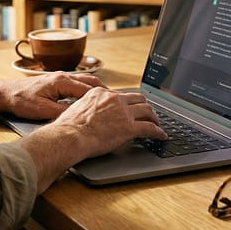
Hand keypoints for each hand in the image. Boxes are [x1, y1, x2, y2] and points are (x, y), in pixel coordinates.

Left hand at [0, 72, 106, 119]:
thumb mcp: (42, 110)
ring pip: (85, 82)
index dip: (103, 98)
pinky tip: (91, 99)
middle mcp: (62, 76)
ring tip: (109, 100)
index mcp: (61, 81)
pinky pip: (77, 84)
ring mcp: (59, 78)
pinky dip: (87, 90)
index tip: (114, 105)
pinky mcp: (56, 82)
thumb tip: (80, 116)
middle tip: (118, 101)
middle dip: (105, 92)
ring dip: (97, 90)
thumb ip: (62, 113)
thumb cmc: (21, 100)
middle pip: (90, 82)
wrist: (5, 93)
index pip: (88, 89)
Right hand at [18, 87, 166, 192]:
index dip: (130, 102)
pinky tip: (161, 136)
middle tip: (149, 114)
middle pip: (138, 99)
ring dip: (154, 118)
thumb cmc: (69, 127)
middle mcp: (114, 99)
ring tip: (157, 124)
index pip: (122, 95)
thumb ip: (89, 106)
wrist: (70, 136)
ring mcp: (123, 112)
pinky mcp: (129, 128)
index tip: (132, 107)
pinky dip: (158, 132)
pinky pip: (150, 128)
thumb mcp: (78, 107)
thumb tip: (91, 113)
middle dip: (145, 106)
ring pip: (147, 111)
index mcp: (101, 93)